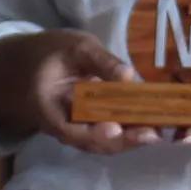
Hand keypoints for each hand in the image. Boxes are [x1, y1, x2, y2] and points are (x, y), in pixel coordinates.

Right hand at [0, 29, 163, 154]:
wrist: (34, 64)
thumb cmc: (52, 52)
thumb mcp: (75, 46)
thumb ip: (101, 61)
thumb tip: (129, 76)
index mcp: (48, 107)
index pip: (69, 129)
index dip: (93, 133)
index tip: (116, 128)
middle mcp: (61, 127)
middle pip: (91, 143)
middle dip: (122, 140)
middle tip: (152, 133)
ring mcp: (75, 130)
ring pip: (102, 143)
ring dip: (130, 140)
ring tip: (157, 131)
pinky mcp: (88, 127)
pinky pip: (107, 136)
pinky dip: (128, 133)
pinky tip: (150, 126)